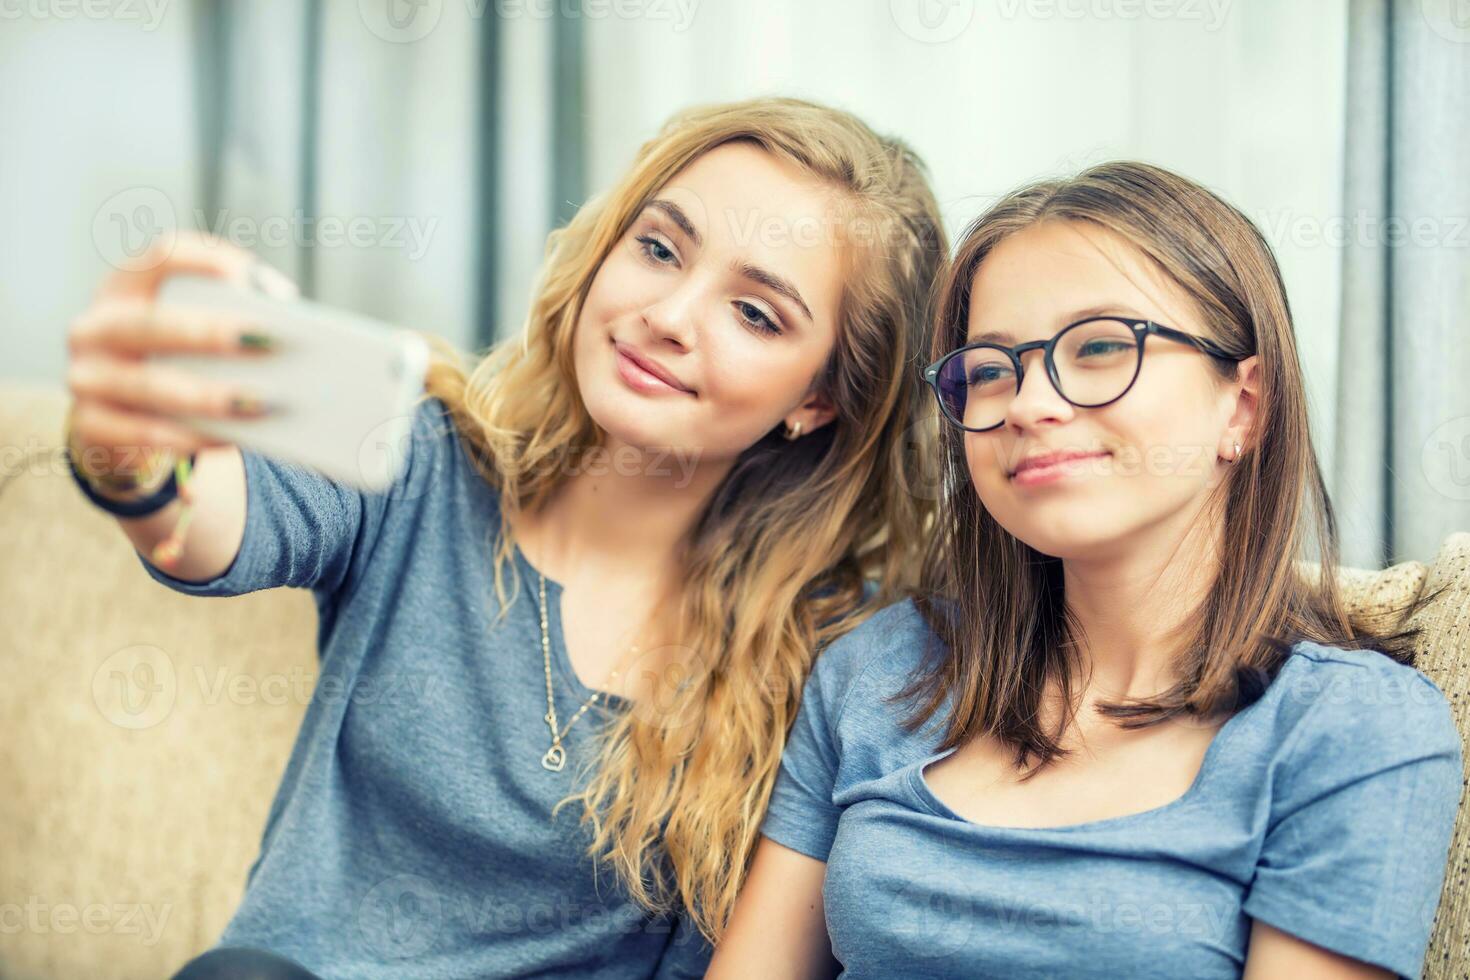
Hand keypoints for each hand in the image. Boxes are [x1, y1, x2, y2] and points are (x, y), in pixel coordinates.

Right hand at [66, 231, 296, 493]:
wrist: (125, 424)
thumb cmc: (178, 366)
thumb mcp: (195, 340)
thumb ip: (233, 326)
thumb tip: (296, 340)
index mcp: (127, 288)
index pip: (158, 258)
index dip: (200, 260)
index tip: (245, 276)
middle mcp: (96, 326)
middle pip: (151, 323)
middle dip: (210, 332)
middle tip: (267, 341)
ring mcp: (85, 376)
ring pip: (146, 384)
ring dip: (207, 395)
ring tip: (261, 402)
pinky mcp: (90, 425)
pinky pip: (140, 433)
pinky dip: (188, 436)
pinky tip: (231, 439)